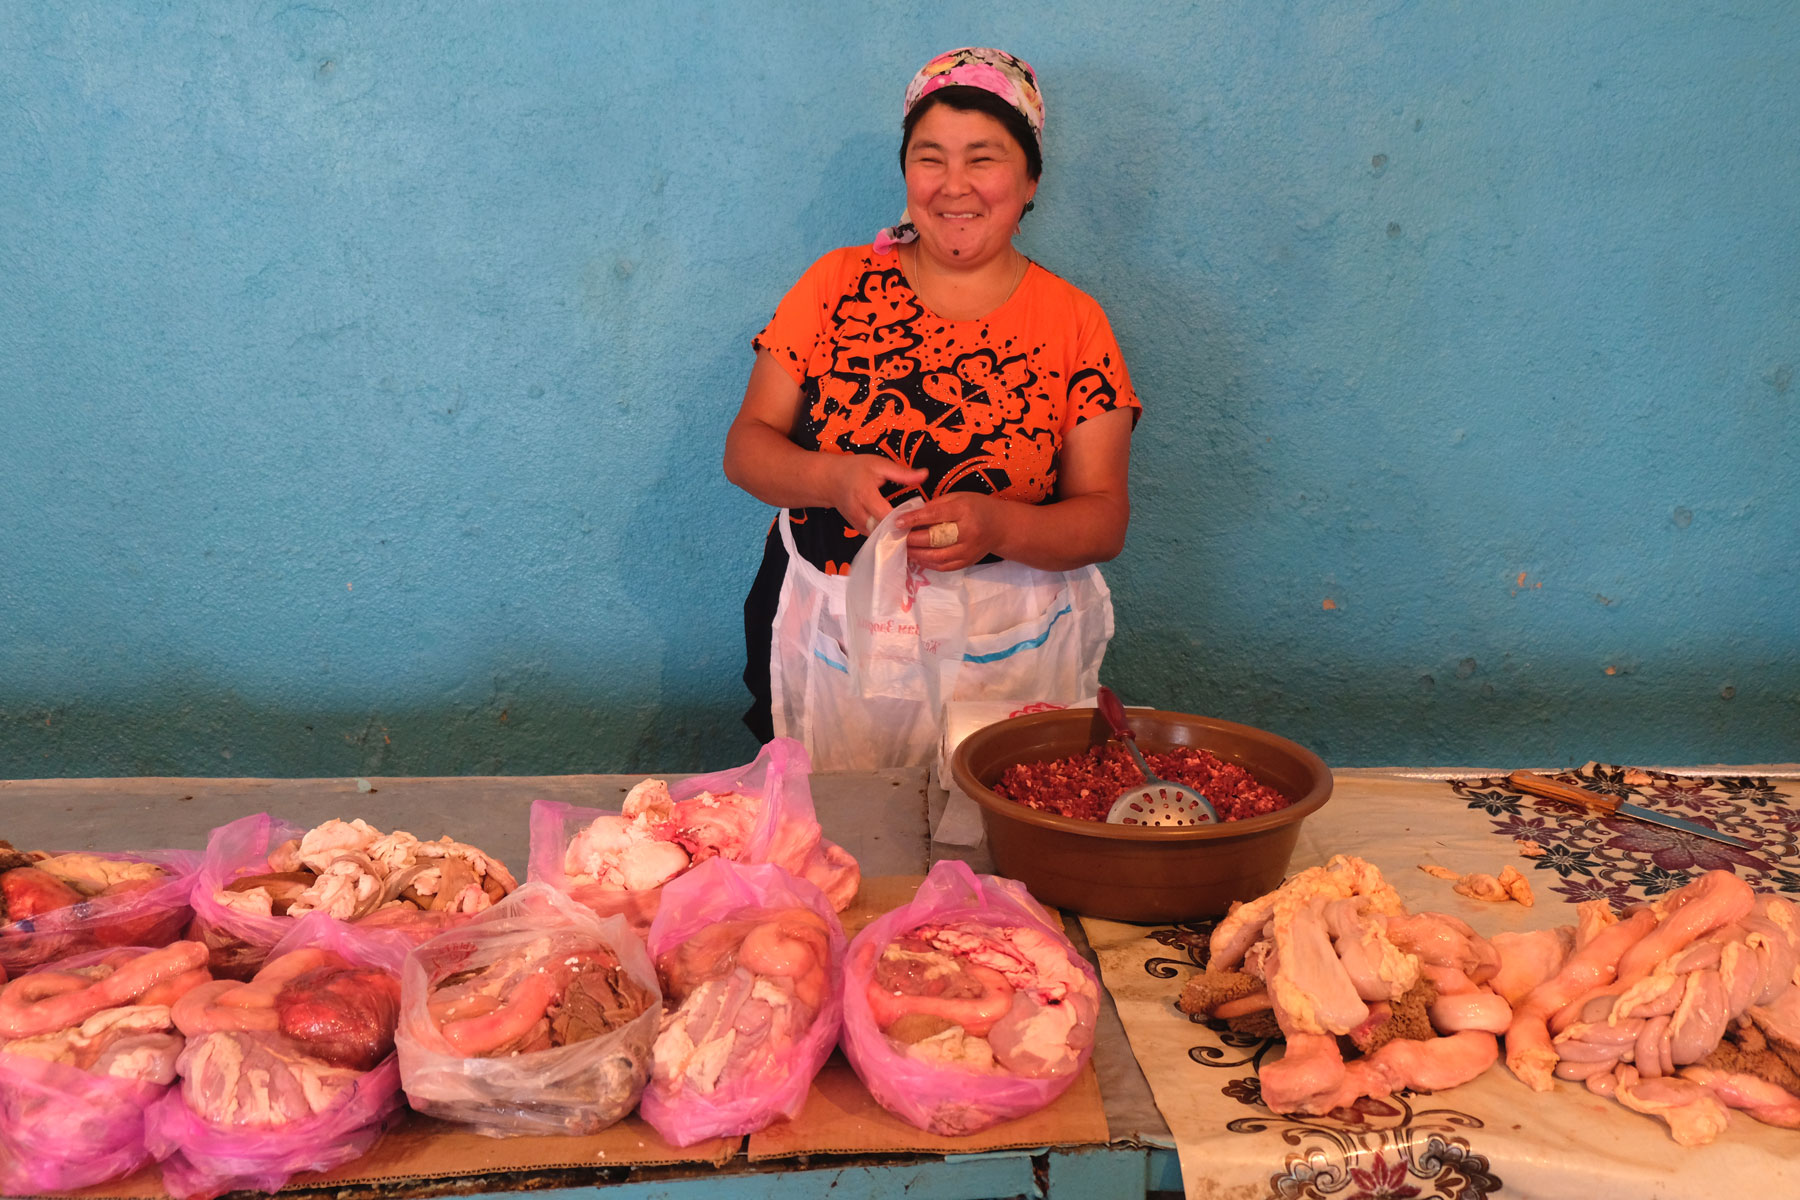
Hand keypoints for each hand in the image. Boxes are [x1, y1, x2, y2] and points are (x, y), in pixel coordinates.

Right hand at [826, 455, 927, 535]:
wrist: (830, 480)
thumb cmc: (854, 469)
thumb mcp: (879, 465)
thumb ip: (902, 473)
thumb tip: (924, 475)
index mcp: (865, 495)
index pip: (886, 515)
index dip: (902, 518)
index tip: (918, 517)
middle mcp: (859, 513)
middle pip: (884, 530)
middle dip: (902, 530)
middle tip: (920, 526)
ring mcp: (857, 524)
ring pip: (880, 536)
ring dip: (896, 534)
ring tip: (912, 529)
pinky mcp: (858, 529)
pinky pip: (876, 536)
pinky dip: (888, 534)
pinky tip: (900, 529)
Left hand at [894, 492, 1012, 570]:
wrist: (1000, 527)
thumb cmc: (977, 507)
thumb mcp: (958, 497)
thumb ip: (936, 505)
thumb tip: (912, 515)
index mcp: (964, 510)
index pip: (935, 515)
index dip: (914, 519)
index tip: (897, 522)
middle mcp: (968, 531)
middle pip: (934, 538)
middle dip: (912, 539)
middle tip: (897, 538)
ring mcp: (968, 550)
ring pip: (937, 556)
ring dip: (917, 554)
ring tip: (904, 549)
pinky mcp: (967, 562)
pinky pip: (943, 566)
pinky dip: (927, 563)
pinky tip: (917, 557)